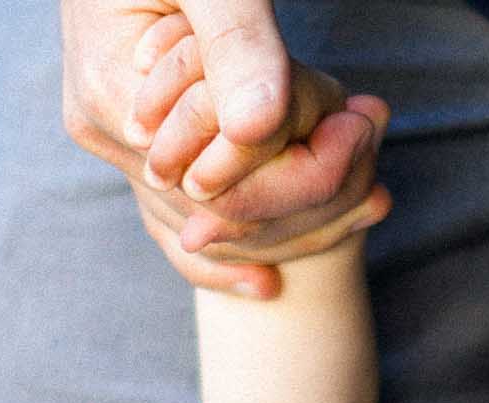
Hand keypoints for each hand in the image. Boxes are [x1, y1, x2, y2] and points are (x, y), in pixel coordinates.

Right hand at [59, 0, 383, 295]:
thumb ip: (233, 45)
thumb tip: (259, 128)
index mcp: (116, 99)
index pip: (224, 183)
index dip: (305, 173)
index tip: (368, 131)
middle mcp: (106, 133)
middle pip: (221, 214)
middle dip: (308, 203)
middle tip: (383, 191)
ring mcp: (114, 142)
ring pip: (210, 221)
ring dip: (292, 220)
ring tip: (371, 202)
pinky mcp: (134, 138)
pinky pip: (185, 213)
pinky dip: (246, 231)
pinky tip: (287, 269)